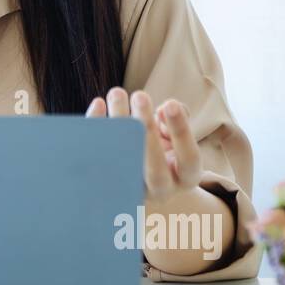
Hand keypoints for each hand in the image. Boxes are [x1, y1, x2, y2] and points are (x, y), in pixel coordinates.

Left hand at [86, 87, 201, 203]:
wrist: (144, 177)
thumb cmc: (166, 148)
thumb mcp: (178, 136)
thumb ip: (177, 121)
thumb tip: (162, 111)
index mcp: (186, 178)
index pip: (188, 159)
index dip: (181, 132)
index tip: (170, 103)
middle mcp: (161, 190)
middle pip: (154, 169)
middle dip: (146, 131)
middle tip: (140, 96)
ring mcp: (132, 191)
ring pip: (123, 164)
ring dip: (118, 126)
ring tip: (117, 93)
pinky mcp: (108, 182)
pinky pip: (97, 159)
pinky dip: (96, 129)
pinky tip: (98, 104)